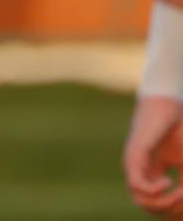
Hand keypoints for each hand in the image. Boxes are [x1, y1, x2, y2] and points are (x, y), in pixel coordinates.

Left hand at [124, 95, 182, 214]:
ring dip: (166, 203)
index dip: (175, 211)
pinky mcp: (133, 155)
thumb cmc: (178, 129)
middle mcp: (138, 171)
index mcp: (149, 173)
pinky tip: (170, 180)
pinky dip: (155, 191)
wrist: (167, 103)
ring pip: (142, 201)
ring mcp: (133, 164)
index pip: (156, 205)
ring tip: (182, 191)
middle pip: (149, 207)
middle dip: (172, 210)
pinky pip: (137, 185)